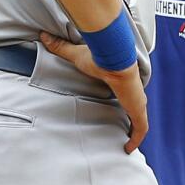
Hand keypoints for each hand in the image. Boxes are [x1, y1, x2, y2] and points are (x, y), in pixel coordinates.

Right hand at [40, 32, 148, 153]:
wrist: (116, 60)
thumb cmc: (101, 57)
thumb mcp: (77, 55)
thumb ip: (61, 47)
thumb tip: (44, 36)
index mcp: (123, 82)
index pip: (126, 94)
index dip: (124, 101)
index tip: (117, 108)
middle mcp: (134, 93)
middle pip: (136, 108)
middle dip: (132, 119)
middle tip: (123, 131)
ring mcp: (138, 102)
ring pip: (140, 121)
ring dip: (134, 132)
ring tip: (126, 144)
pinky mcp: (138, 110)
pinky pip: (140, 129)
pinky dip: (136, 139)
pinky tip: (129, 148)